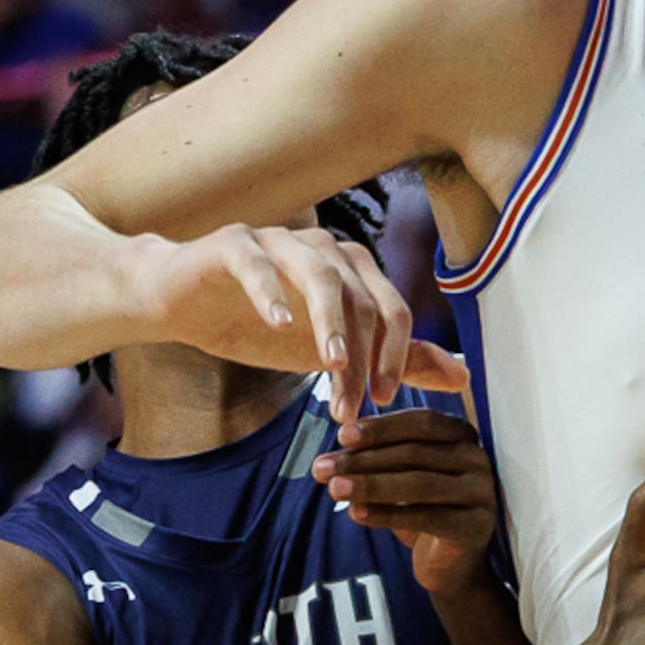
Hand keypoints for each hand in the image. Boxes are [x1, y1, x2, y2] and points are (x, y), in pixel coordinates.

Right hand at [135, 224, 465, 419]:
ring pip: (319, 277)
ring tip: (330, 364)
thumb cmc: (259, 326)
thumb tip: (463, 376)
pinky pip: (258, 262)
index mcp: (353, 271)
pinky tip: (278, 324)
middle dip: (360, 355)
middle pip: (360, 298)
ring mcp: (279, 240)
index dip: (395, 356)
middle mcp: (323, 248)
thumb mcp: (331, 353)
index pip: (391, 311)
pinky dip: (271, 291)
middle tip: (350, 403)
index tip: (383, 402)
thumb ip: (397, 360)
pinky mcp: (233, 243)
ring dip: (328, 324)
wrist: (180, 303)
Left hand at [313, 410, 502, 595]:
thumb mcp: (400, 478)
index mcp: (462, 436)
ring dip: (372, 485)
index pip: (421, 423)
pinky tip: (357, 514)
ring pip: (420, 484)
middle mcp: (477, 459)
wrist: (451, 564)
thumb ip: (377, 460)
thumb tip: (332, 457)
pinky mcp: (476, 526)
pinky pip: (427, 517)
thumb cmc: (423, 511)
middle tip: (323, 468)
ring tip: (334, 489)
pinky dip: (388, 515)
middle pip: (415, 453)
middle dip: (364, 460)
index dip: (381, 428)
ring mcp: (481, 493)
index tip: (342, 437)